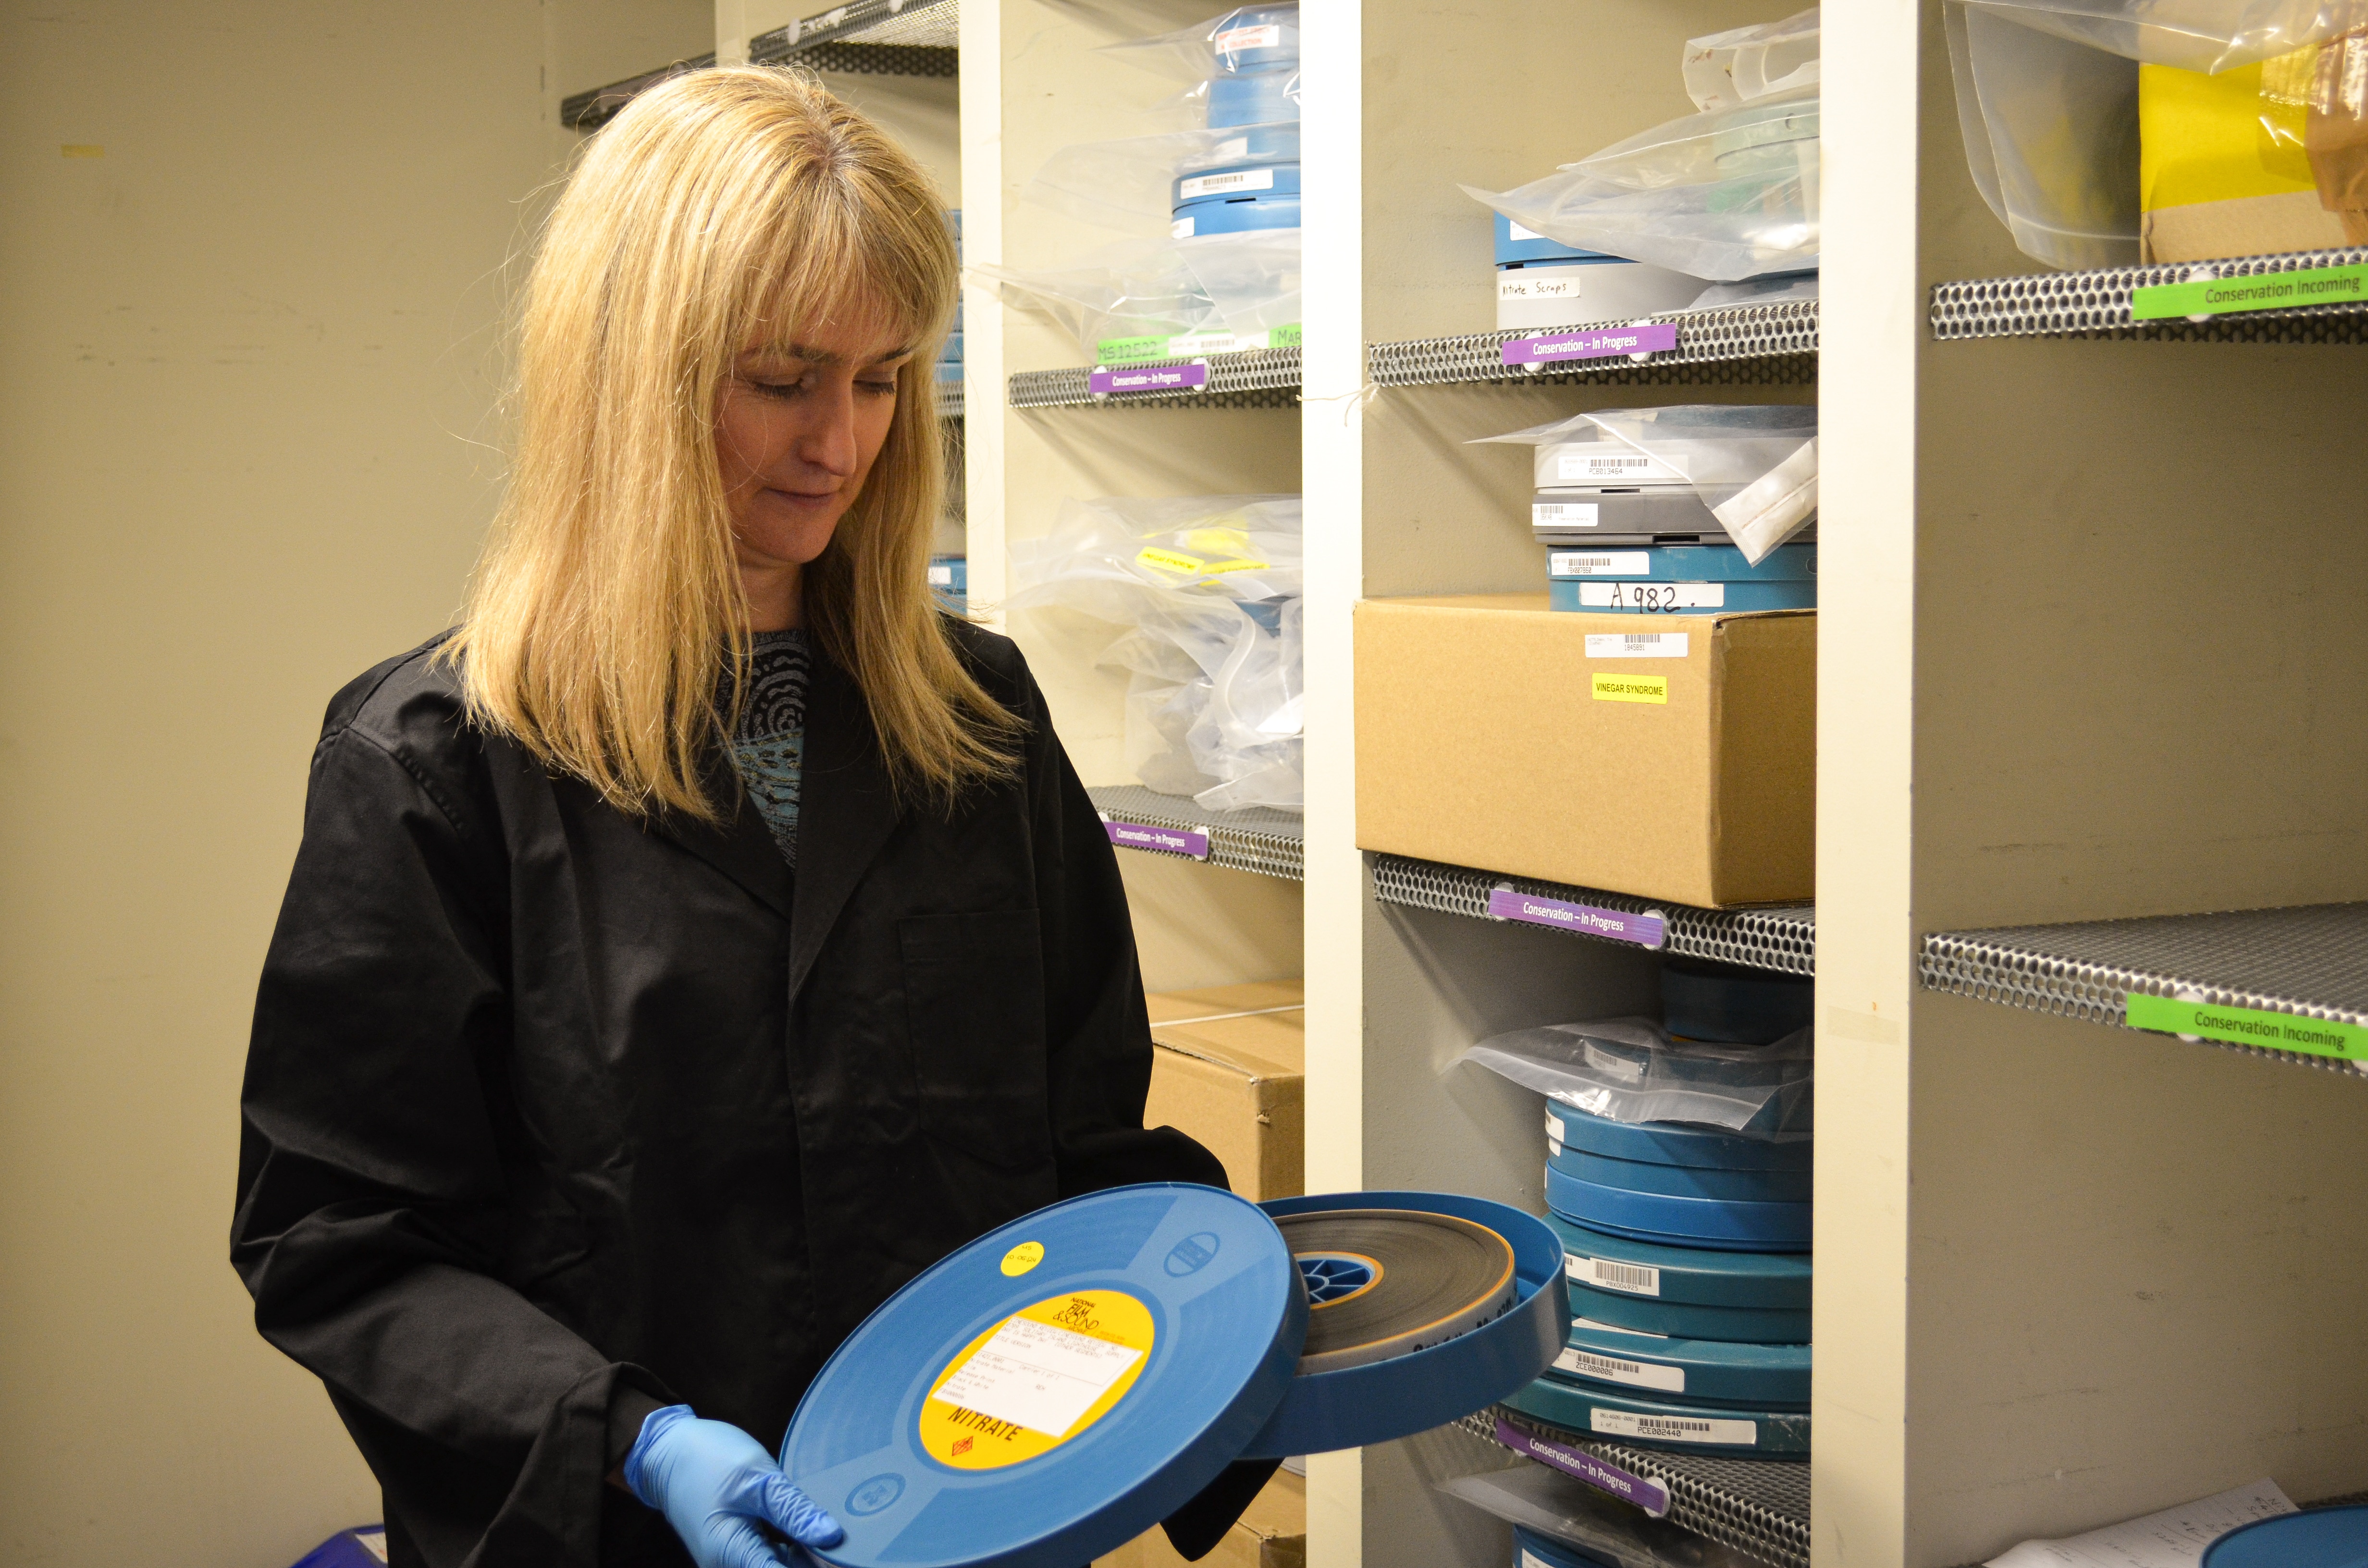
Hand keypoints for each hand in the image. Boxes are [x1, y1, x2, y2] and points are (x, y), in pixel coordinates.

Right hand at [624, 1405, 845, 1567]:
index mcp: (732, 1554)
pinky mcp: (738, 1550)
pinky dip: (795, 1549)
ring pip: (780, 1565)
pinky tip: (815, 1531)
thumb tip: (833, 1538)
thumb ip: (794, 1511)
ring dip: (808, 1556)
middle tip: (852, 1547)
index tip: (850, 1559)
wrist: (667, 1453)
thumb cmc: (708, 1460)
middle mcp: (730, 1565)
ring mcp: (733, 1559)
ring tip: (841, 1541)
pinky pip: (771, 1557)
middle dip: (817, 1561)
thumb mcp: (757, 1479)